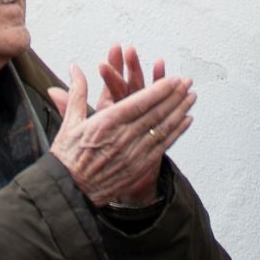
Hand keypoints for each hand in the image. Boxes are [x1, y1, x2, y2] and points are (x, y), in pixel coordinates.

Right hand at [48, 65, 193, 206]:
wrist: (69, 192)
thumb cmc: (67, 157)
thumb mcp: (69, 122)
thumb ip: (76, 92)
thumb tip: (74, 68)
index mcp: (106, 122)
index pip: (139, 102)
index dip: (159, 89)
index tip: (173, 79)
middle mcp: (122, 137)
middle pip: (155, 112)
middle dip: (174, 95)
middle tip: (188, 82)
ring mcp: (132, 154)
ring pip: (162, 128)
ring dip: (179, 111)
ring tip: (191, 97)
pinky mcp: (138, 167)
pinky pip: (162, 147)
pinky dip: (176, 132)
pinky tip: (186, 120)